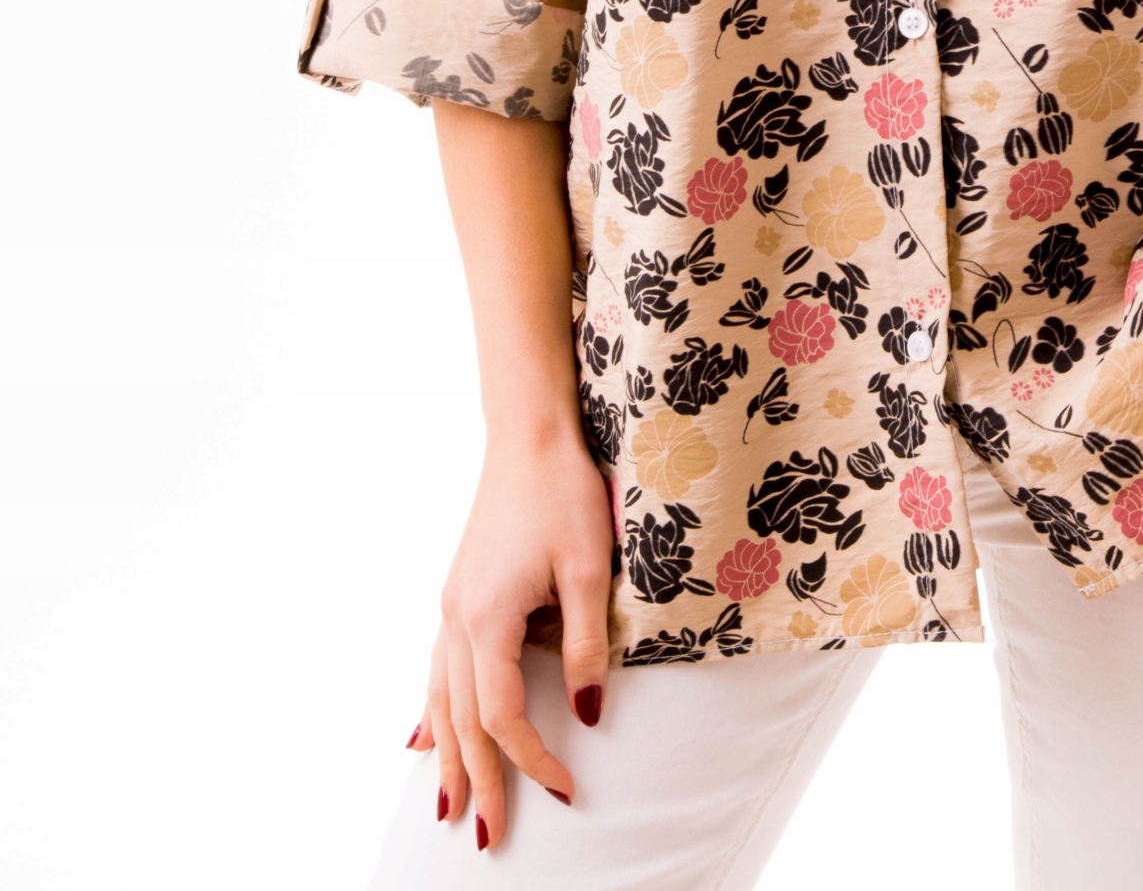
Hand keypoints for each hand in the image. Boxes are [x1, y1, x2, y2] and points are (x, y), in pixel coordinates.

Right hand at [408, 424, 614, 850]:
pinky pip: (435, 670)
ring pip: (440, 700)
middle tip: (488, 837)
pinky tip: (419, 737)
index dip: (532, 758)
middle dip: (477, 780)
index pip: (503, 715)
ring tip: (447, 808)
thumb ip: (587, 642)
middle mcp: (457, 620)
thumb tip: (592, 713)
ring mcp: (450, 607)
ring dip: (446, 756)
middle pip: (461, 720)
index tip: (565, 790)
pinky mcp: (457, 593)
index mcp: (487, 618)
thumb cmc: (564, 493)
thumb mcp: (589, 567)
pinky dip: (430, 711)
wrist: (529, 435)